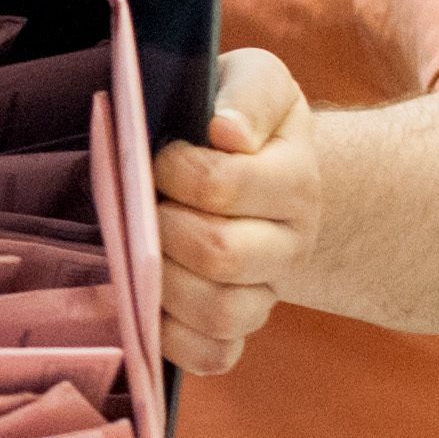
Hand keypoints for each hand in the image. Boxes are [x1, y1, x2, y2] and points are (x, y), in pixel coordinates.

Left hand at [150, 47, 320, 375]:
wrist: (261, 164)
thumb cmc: (240, 117)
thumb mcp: (255, 81)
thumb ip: (249, 93)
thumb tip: (227, 131)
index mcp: (295, 179)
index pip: (226, 186)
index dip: (177, 170)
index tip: (160, 154)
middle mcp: (291, 242)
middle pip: (224, 255)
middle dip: (164, 229)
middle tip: (145, 206)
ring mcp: (267, 289)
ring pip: (224, 312)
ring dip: (166, 286)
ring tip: (142, 253)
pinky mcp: (239, 326)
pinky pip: (217, 356)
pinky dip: (177, 340)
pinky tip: (148, 306)